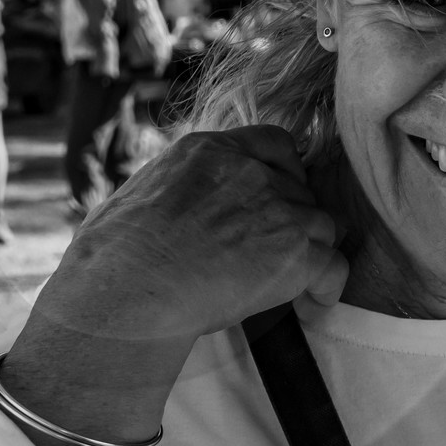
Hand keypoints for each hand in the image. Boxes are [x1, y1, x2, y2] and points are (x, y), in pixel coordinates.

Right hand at [1, 127, 345, 445]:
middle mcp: (250, 172)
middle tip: (277, 252)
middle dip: (292, 219)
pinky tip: (314, 302)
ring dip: (311, 251)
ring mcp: (277, 210)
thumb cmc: (112, 255)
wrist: (126, 288)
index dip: (284, 172)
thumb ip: (174, 189)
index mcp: (209, 151)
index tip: (277, 197)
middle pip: (300, 189)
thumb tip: (165, 211)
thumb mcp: (139, 194)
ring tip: (297, 281)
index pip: (274, 143)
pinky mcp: (294, 253)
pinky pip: (334, 265)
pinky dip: (328, 286)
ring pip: (321, 225)